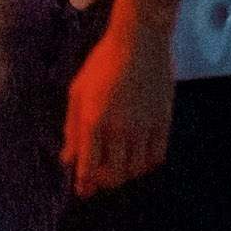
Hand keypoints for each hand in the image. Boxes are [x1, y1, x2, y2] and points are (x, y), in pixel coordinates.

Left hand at [63, 21, 174, 196]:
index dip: (85, 184)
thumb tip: (67, 159)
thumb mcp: (78, 92)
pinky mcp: (163, 122)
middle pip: (114, 176)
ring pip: (136, 170)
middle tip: (101, 177)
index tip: (83, 190)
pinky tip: (139, 154)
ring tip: (120, 163)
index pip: (88, 168)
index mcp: (94, 120)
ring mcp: (143, 127)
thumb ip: (72, 128)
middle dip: (104, 181)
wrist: (140, 41)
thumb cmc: (103, 63)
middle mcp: (119, 129)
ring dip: (126, 173)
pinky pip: (156, 157)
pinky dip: (147, 163)